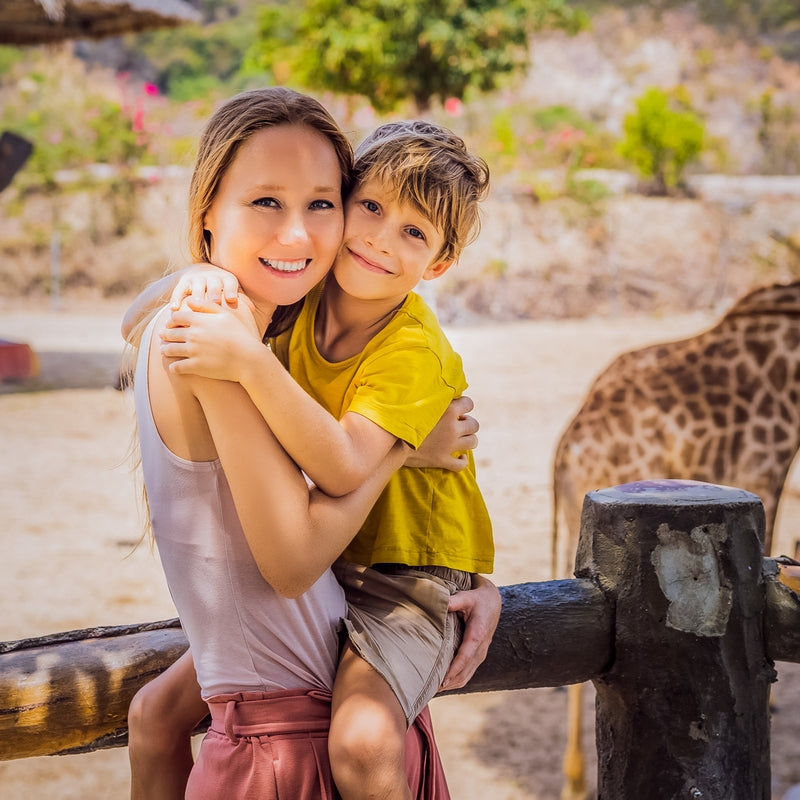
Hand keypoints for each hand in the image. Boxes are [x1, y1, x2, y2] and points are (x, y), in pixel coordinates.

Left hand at [159, 297, 261, 380]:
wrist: (248, 359)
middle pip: (170, 333)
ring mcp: (193, 351)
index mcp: (199, 320)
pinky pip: (177, 367)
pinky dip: (174, 367)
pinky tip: (175, 367)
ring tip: (165, 350)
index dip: (171, 320)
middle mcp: (193, 335)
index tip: (170, 323)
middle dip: (165, 334)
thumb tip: (190, 300)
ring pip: (170, 350)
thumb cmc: (240, 335)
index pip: (176, 317)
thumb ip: (207, 306)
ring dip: (166, 350)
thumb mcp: (226, 315)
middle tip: (162, 336)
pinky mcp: (195, 367)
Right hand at [169, 263, 239, 310]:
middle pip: (214, 283)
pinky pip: (179, 290)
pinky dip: (177, 298)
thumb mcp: (232, 291)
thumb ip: (241, 300)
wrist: (202, 274)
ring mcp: (197, 278)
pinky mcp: (184, 282)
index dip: (231, 289)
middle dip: (214, 292)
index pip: (230, 282)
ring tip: (194, 304)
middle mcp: (212, 276)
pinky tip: (175, 309)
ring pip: (197, 286)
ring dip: (196, 294)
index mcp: (226, 279)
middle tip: (214, 302)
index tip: (232, 299)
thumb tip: (252, 310)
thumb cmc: (223, 289)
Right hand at [406, 395, 478, 470]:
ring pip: (472, 442)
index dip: (464, 406)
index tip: (457, 409)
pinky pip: (461, 464)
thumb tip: (436, 391)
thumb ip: (431, 397)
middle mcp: (452, 428)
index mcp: (448, 411)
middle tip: (457, 425)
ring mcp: (449, 445)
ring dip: (468, 439)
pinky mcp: (442, 460)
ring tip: (460, 439)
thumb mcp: (417, 402)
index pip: (469, 403)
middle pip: (474, 424)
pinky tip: (459, 456)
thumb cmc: (400, 418)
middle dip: (468, 424)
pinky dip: (462, 460)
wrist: (391, 441)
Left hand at [440, 574, 500, 690]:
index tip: (443, 680)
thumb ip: (454, 601)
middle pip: (465, 671)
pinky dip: (457, 680)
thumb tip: (440, 603)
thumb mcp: (467, 597)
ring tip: (435, 689)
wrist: (493, 603)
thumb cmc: (478, 599)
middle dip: (450, 681)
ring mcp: (481, 654)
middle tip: (431, 689)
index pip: (466, 656)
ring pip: (467, 675)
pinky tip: (445, 684)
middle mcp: (481, 648)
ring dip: (453, 684)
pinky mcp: (478, 656)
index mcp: (478, 635)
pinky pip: (468, 673)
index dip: (454, 669)